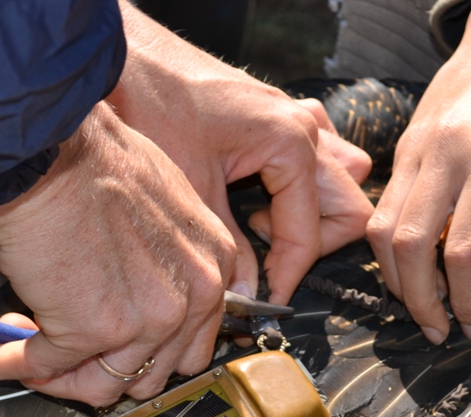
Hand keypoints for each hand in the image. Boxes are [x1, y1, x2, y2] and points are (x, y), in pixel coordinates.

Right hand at [0, 102, 234, 406]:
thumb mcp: (165, 206)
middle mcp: (190, 300)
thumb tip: (135, 295)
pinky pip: (43, 367)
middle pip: (150, 376)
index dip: (142, 352)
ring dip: (55, 376)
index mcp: (214, 269)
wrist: (50, 145)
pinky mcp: (90, 330)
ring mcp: (143, 321)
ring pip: (101, 387)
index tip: (109, 347)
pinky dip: (8, 363)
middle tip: (64, 355)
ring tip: (22, 349)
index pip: (190, 347)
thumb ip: (166, 261)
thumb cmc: (94, 157)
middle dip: (101, 371)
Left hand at [110, 0, 372, 304]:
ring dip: (314, 212)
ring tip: (258, 223)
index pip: (312, 232)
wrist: (122, 60)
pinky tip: (256, 195)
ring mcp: (296, 116)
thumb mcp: (192, 191)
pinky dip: (298, 185)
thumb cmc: (152, 102)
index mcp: (291, 142)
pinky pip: (316, 157)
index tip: (267, 301)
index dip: (290, 274)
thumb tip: (246, 295)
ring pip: (341, 180)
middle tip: (267, 261)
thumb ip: (228, 249)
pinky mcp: (278, 114)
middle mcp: (305, 126)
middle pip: (348, 207)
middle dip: (314, 244)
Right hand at [366, 0, 470, 341]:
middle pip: (413, 247)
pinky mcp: (400, 150)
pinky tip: (408, 268)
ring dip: (396, 280)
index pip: (466, 252)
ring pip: (384, 231)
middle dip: (420, 301)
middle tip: (437, 331)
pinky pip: (383, 210)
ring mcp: (416, 152)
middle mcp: (447, 158)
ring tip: (419, 305)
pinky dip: (390, 249)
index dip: (465, 300)